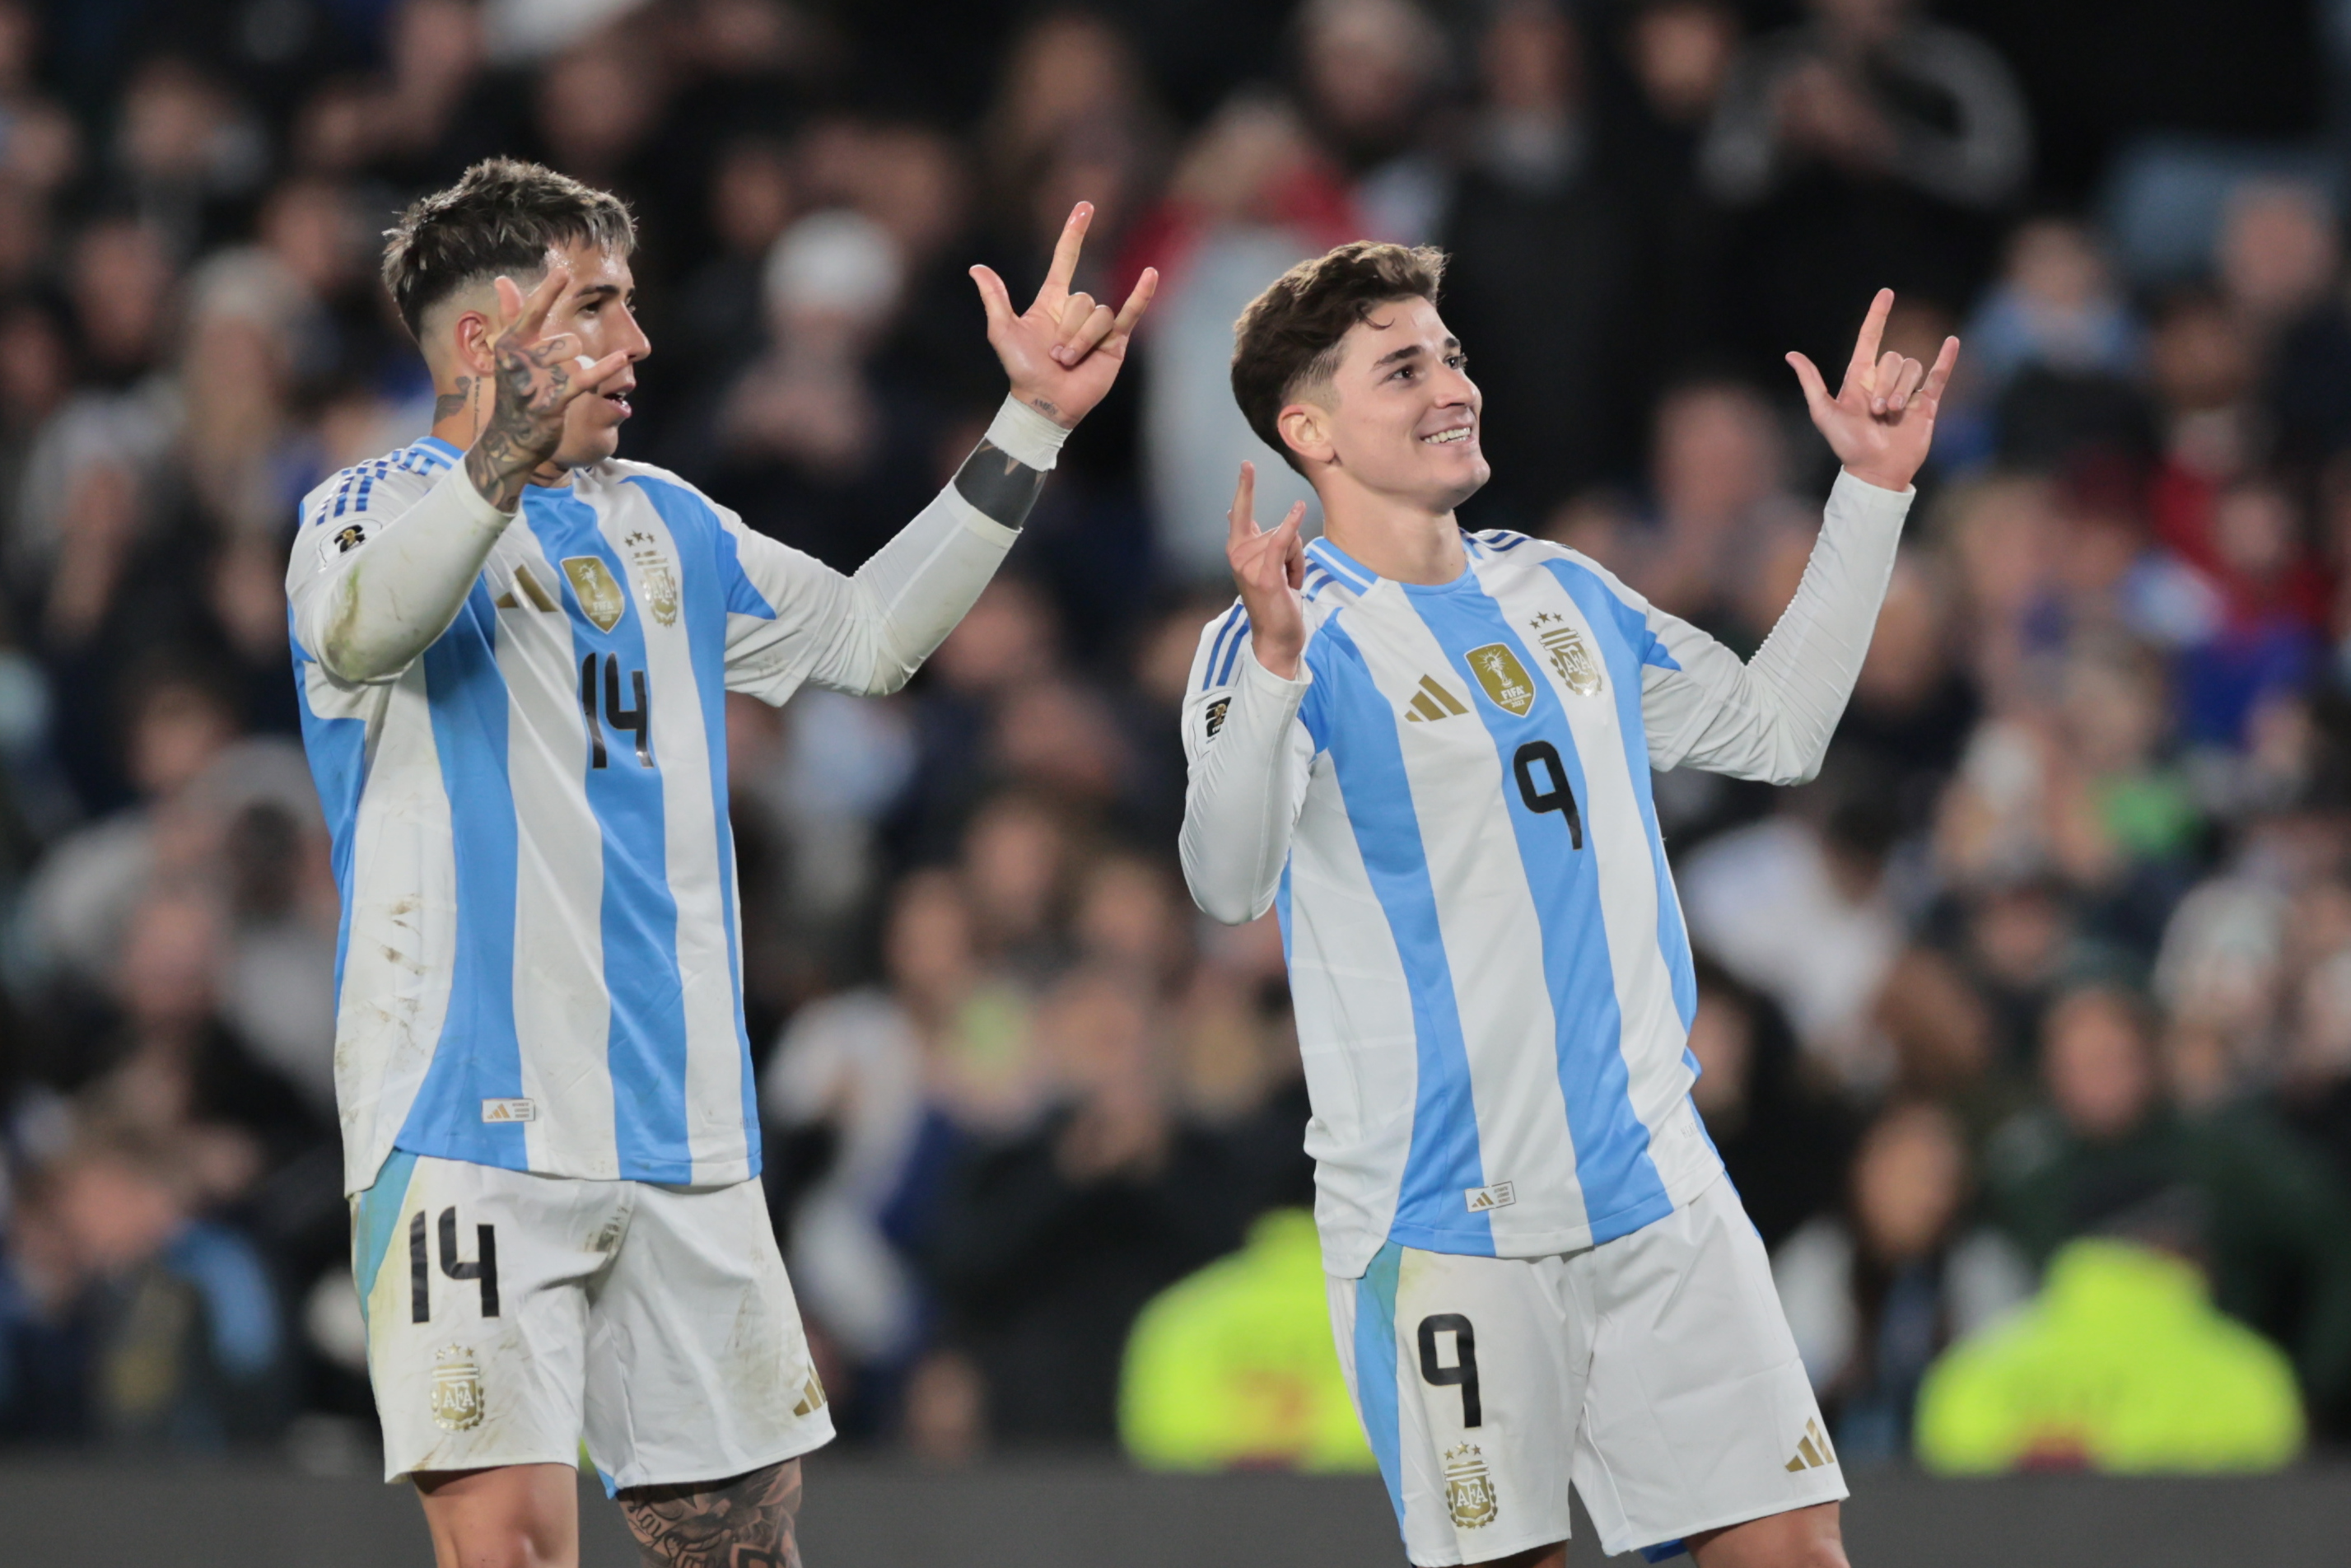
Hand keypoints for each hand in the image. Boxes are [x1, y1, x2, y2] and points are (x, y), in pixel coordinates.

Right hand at [465, 264, 631, 510]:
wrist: (510, 438)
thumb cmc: (515, 390)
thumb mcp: (510, 352)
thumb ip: (511, 316)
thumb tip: (502, 280)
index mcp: (508, 343)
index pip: (531, 312)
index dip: (548, 292)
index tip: (563, 273)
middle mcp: (518, 360)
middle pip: (563, 340)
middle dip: (571, 353)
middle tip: (556, 372)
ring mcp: (534, 381)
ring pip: (573, 357)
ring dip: (579, 369)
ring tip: (561, 384)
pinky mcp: (552, 400)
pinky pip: (585, 378)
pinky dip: (605, 368)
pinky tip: (623, 358)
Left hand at [969, 202, 1157, 429]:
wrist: (1045, 403)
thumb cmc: (1022, 370)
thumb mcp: (1003, 332)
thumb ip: (994, 299)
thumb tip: (977, 268)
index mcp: (1051, 302)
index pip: (1065, 260)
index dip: (1074, 234)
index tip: (1084, 208)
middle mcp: (1076, 310)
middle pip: (1083, 299)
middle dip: (1068, 329)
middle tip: (1055, 356)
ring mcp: (1097, 326)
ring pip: (1098, 315)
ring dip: (1082, 341)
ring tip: (1068, 363)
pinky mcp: (1115, 342)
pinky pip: (1130, 313)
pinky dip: (1141, 295)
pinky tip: (1150, 275)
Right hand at [1226, 461, 1307, 678]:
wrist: (1276, 638)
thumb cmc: (1276, 602)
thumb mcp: (1264, 565)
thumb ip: (1252, 538)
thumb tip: (1229, 511)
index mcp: (1237, 550)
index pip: (1241, 511)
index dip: (1245, 486)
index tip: (1247, 464)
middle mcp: (1239, 555)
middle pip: (1280, 529)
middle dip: (1293, 552)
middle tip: (1286, 580)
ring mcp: (1250, 565)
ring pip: (1288, 540)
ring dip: (1297, 564)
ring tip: (1287, 586)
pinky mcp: (1265, 575)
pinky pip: (1280, 541)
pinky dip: (1290, 525)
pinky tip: (1299, 508)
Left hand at [1785, 289, 1959, 493]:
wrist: (1875, 470)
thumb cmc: (1847, 445)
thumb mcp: (1824, 412)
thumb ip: (1811, 382)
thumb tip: (1791, 354)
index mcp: (1859, 379)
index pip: (1870, 339)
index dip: (1877, 316)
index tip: (1886, 293)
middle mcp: (1883, 381)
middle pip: (1894, 359)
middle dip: (1886, 383)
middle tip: (1876, 412)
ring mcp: (1906, 391)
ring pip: (1913, 369)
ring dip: (1902, 390)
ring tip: (1892, 415)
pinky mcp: (1925, 404)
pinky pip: (1938, 376)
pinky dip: (1946, 359)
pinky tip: (1952, 342)